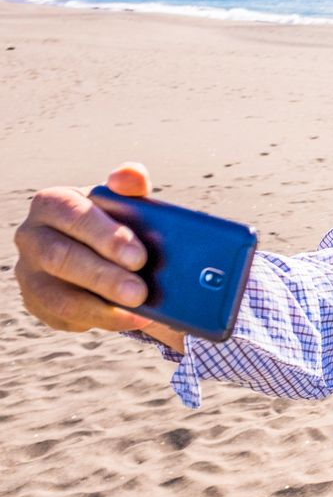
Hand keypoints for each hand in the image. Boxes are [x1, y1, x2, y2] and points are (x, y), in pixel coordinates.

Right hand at [14, 163, 153, 332]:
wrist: (104, 253)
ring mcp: (29, 272)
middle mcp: (32, 236)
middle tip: (140, 291)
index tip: (140, 257)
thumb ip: (130, 185)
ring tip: (139, 309)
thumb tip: (132, 177)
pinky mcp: (36, 302)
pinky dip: (101, 320)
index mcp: (52, 203)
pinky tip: (132, 319)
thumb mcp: (124, 201)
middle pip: (62, 258)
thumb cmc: (115, 221)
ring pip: (58, 295)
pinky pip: (64, 317)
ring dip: (101, 306)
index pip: (73, 216)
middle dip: (104, 276)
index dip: (105, 236)